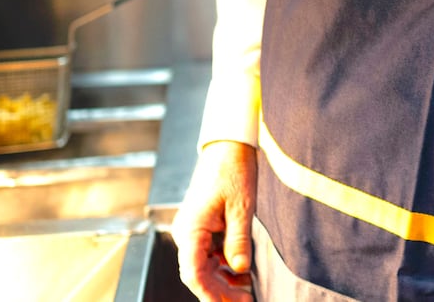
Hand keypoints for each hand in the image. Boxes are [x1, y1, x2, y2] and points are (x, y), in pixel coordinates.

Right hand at [171, 140, 258, 300]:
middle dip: (219, 293)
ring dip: (223, 283)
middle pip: (198, 274)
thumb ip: (239, 240)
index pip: (193, 272)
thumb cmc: (233, 169)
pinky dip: (225, 268)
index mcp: (191, 229)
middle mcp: (188, 233)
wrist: (230, 146)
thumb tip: (239, 269)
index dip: (209, 293)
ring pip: (205, 267)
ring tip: (245, 295)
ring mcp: (195, 231)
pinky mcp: (204, 228)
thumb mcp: (242, 206)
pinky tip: (242, 275)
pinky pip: (211, 255)